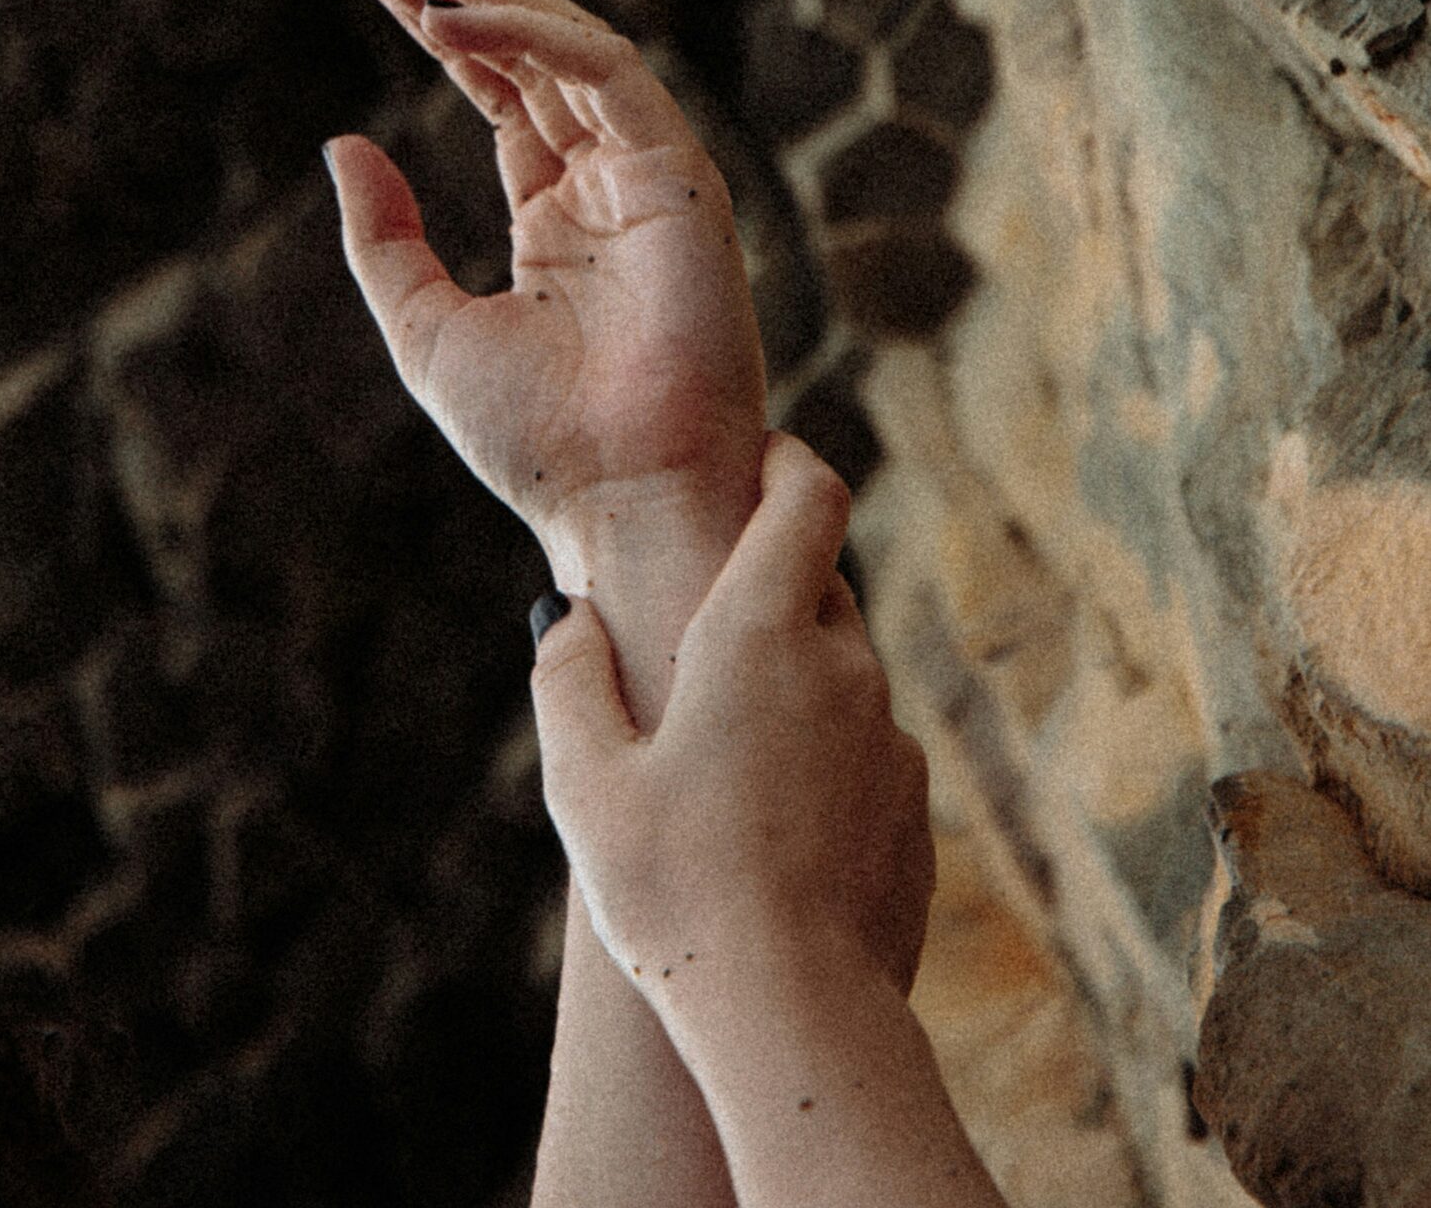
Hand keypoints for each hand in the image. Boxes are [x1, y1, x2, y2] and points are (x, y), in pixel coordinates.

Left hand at [326, 0, 769, 558]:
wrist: (618, 503)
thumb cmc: (535, 443)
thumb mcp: (426, 327)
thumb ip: (384, 236)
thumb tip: (342, 141)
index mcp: (557, 217)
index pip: (498, 89)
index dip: (437, 24)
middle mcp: (607, 184)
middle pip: (531, 52)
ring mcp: (648, 176)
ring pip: (572, 44)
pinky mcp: (681, 177)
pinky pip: (610, 77)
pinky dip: (533, 40)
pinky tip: (448, 25)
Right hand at [527, 429, 935, 1007]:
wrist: (795, 1018)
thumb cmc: (675, 890)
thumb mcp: (583, 783)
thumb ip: (568, 679)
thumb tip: (566, 618)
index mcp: (761, 632)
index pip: (808, 493)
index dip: (786, 462)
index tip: (754, 465)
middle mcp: (844, 667)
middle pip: (821, 579)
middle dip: (769, 582)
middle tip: (701, 627)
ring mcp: (891, 741)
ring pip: (843, 671)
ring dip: (793, 681)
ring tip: (721, 751)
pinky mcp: (913, 811)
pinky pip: (866, 753)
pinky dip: (824, 759)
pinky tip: (767, 828)